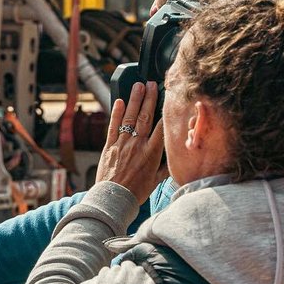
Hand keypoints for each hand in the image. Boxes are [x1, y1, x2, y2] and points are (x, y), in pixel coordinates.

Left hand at [96, 81, 166, 204]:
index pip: (161, 127)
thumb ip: (165, 167)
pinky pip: (113, 126)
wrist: (113, 198)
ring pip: (129, 117)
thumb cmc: (136, 192)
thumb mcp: (155, 181)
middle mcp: (137, 145)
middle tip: (152, 84)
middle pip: (145, 116)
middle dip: (150, 98)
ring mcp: (122, 144)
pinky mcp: (109, 146)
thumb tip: (175, 157)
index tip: (170, 99)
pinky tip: (119, 101)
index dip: (166, 111)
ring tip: (138, 86)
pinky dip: (116, 113)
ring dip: (134, 100)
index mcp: (151, 153)